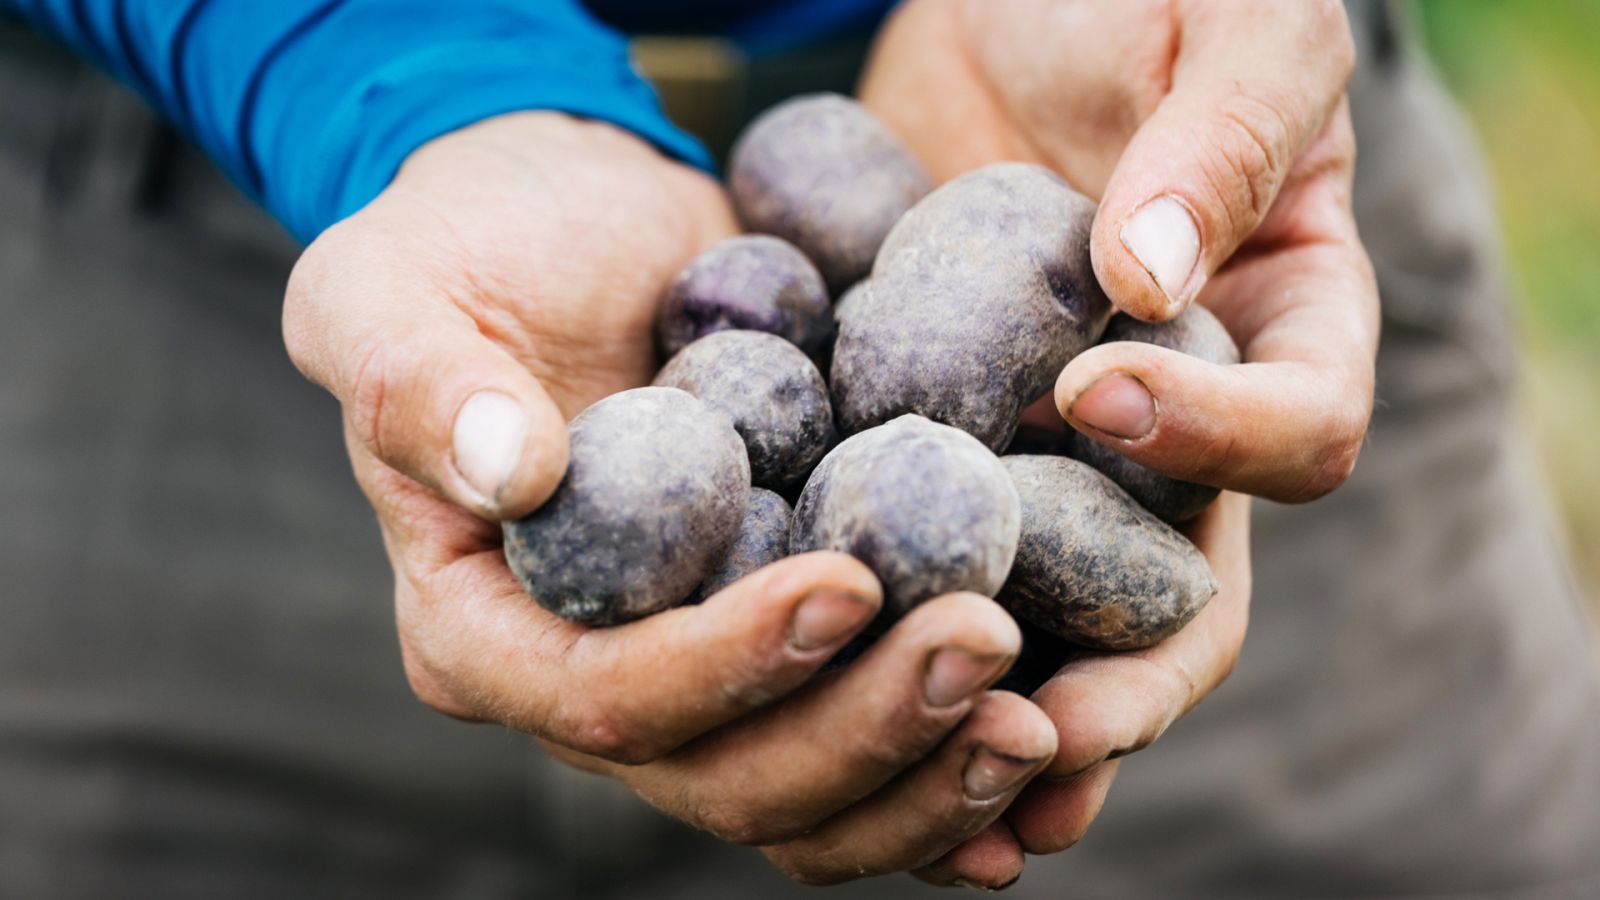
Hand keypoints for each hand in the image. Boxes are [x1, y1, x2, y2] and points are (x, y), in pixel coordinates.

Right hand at [282, 112, 1056, 883]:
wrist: (574, 224)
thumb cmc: (467, 249)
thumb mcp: (387, 288)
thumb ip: (420, 383)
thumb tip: (509, 472)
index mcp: (482, 628)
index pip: (602, 697)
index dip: (727, 665)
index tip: (848, 584)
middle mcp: (588, 682)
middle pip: (724, 777)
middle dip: (860, 730)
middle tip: (986, 646)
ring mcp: (694, 676)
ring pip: (806, 795)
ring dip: (924, 774)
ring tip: (1036, 716)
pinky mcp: (778, 646)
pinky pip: (860, 748)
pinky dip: (945, 767)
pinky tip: (1041, 750)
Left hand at [859, 0, 1376, 886]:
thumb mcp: (1222, 19)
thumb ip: (1217, 138)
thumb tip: (1149, 281)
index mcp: (1283, 329)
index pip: (1302, 429)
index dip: (1219, 440)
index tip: (1092, 394)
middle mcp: (1182, 420)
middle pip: (1182, 589)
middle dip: (1123, 677)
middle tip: (1035, 732)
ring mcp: (1057, 449)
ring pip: (1056, 613)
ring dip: (1006, 705)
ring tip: (940, 772)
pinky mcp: (944, 444)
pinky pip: (932, 551)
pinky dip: (892, 624)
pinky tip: (822, 675)